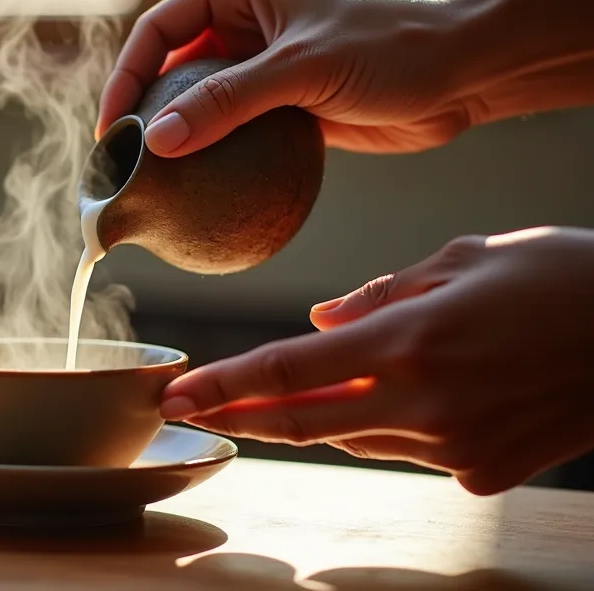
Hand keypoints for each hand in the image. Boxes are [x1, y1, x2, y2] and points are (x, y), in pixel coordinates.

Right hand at [95, 0, 483, 156]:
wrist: (461, 73)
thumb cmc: (388, 50)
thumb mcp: (301, 71)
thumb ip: (227, 102)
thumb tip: (158, 140)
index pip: (157, 32)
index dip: (125, 79)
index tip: (113, 131)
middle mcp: (240, 26)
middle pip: (168, 71)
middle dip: (143, 116)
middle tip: (122, 166)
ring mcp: (259, 69)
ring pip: (198, 107)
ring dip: (176, 145)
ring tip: (150, 187)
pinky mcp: (280, 106)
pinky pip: (232, 137)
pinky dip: (214, 164)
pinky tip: (200, 197)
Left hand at [157, 226, 593, 495]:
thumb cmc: (563, 276)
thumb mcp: (464, 258)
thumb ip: (381, 293)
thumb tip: (320, 317)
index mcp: (412, 340)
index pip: (288, 371)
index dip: (223, 387)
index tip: (174, 395)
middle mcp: (425, 402)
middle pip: (302, 421)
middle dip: (236, 417)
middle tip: (186, 412)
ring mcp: (455, 446)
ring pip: (351, 437)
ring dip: (309, 418)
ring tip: (269, 397)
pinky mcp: (484, 472)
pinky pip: (405, 451)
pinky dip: (378, 425)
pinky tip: (382, 399)